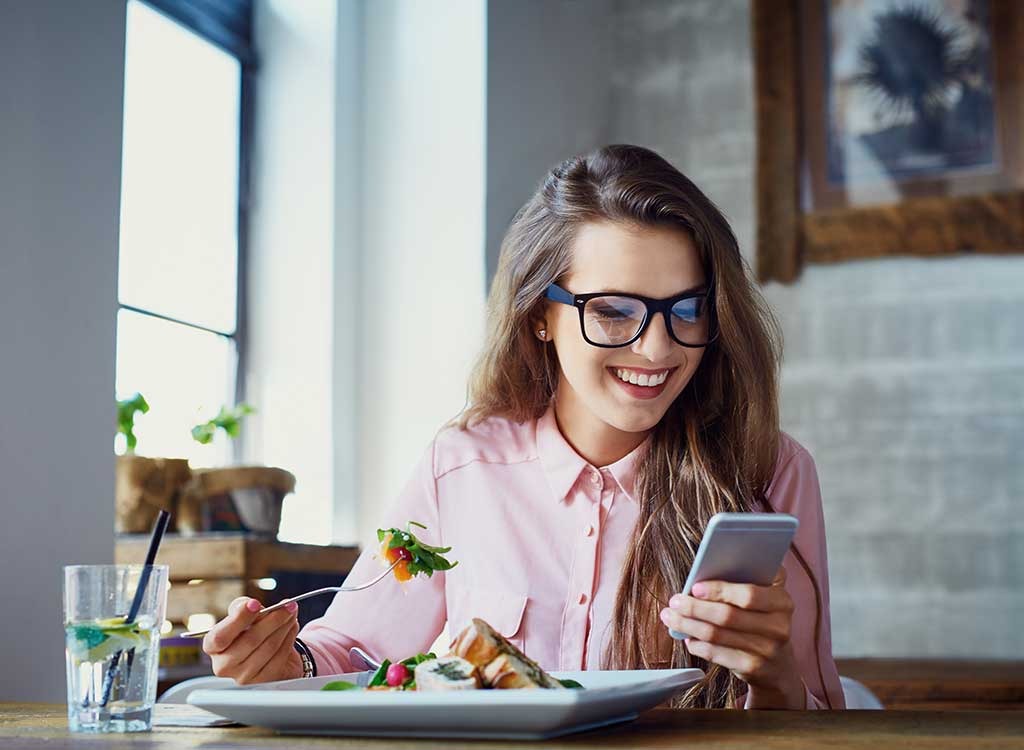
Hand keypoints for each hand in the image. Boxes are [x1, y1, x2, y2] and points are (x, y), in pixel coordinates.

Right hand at [203, 597, 303, 683]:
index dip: (238, 619)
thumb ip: (242, 606)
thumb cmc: (250, 631)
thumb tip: (250, 605)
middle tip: (287, 605)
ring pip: (269, 647)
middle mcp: (224, 665)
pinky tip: (292, 627)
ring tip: (291, 613)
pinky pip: (280, 656)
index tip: (255, 604)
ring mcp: (243, 677)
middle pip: (250, 640)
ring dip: (285, 626)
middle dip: (273, 619)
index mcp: (212, 647)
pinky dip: (289, 638)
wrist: (267, 653)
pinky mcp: (263, 682)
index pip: (220, 636)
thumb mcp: (242, 615)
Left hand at [660, 565, 803, 705]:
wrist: (778, 665)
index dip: (719, 590)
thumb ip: (745, 581)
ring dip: (688, 625)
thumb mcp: (764, 598)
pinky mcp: (753, 668)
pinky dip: (696, 644)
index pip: (749, 594)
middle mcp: (779, 626)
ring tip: (671, 617)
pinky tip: (687, 637)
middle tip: (675, 601)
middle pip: (728, 616)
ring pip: (717, 635)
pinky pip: (716, 654)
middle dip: (695, 607)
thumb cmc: (762, 620)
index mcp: (782, 601)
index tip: (695, 587)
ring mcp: (767, 650)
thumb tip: (702, 575)